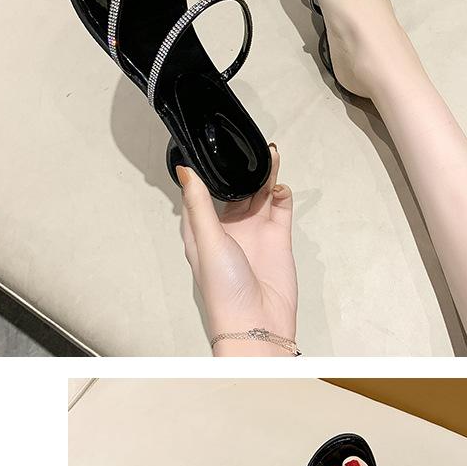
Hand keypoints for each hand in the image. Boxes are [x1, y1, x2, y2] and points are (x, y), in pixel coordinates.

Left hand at [177, 146, 297, 355]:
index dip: (207, 170)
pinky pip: (280, 209)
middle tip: (252, 144)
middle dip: (243, 167)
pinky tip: (280, 185)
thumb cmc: (223, 288)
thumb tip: (184, 169)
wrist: (258, 323)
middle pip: (235, 189)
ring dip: (265, 175)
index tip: (211, 143)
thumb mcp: (206, 241)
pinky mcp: (278, 239)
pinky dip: (282, 194)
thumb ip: (199, 204)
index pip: (202, 192)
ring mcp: (255, 233)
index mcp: (202, 230)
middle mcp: (228, 229)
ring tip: (271, 153)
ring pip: (260, 194)